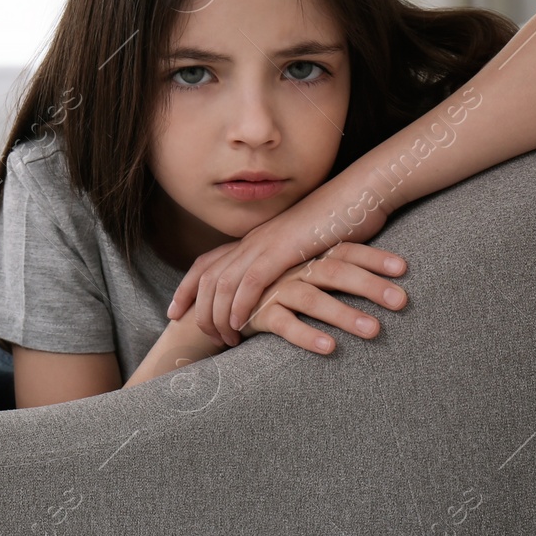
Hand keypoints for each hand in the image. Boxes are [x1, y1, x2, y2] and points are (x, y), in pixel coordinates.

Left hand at [168, 206, 402, 344]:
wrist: (361, 194)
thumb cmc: (341, 223)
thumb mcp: (306, 250)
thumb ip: (287, 266)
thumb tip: (281, 288)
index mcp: (254, 239)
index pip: (206, 264)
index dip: (186, 288)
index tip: (174, 313)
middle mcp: (252, 240)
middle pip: (206, 277)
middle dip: (196, 310)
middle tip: (201, 337)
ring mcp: (265, 243)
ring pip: (223, 283)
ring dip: (219, 315)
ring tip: (224, 341)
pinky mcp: (283, 248)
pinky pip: (251, 281)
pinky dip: (241, 305)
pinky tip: (240, 325)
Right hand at [234, 242, 408, 354]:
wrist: (220, 299)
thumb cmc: (274, 288)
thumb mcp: (304, 274)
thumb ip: (332, 273)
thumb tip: (378, 279)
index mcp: (306, 255)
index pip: (344, 250)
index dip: (373, 257)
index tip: (404, 268)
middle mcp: (291, 268)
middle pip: (334, 271)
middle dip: (370, 286)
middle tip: (402, 302)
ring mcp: (273, 289)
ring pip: (312, 297)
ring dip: (344, 313)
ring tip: (374, 330)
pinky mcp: (256, 313)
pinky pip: (282, 323)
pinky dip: (306, 334)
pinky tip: (330, 348)